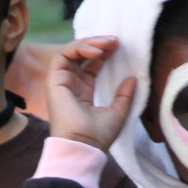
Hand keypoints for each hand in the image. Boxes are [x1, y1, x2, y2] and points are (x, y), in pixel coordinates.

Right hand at [43, 35, 137, 151]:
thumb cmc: (98, 136)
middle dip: (98, 44)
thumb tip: (133, 79)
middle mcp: (71, 85)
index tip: (119, 47)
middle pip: (81, 56)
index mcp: (83, 93)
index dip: (104, 54)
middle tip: (116, 41)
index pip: (91, 65)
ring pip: (71, 52)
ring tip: (109, 43)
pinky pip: (63, 55)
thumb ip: (124, 96)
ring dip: (90, 43)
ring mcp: (61, 82)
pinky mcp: (54, 80)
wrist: (83, 146)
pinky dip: (79, 48)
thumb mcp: (118, 113)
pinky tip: (97, 50)